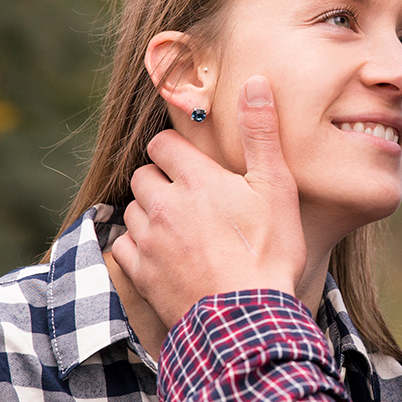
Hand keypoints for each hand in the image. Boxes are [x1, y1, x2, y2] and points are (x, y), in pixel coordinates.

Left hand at [112, 75, 306, 328]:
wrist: (247, 318)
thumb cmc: (269, 253)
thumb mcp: (276, 189)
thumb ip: (261, 133)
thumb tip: (254, 82)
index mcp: (196, 178)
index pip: (162, 145)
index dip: (174, 150)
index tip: (190, 162)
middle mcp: (164, 204)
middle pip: (143, 176)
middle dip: (161, 181)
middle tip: (187, 197)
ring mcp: (148, 240)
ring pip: (132, 211)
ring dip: (149, 214)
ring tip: (177, 227)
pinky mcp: (140, 273)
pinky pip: (124, 247)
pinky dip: (138, 247)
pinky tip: (161, 254)